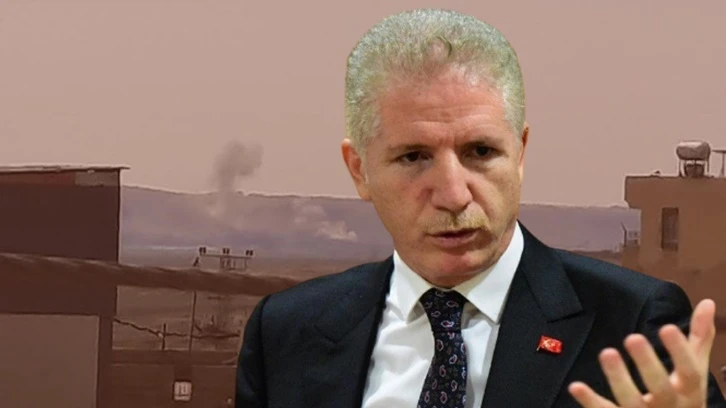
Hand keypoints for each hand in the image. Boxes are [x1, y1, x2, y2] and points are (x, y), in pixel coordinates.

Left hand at [568, 299, 716, 407]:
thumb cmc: (684, 397)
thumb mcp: (694, 371)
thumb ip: (699, 338)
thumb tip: (708, 302)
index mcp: (690, 391)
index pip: (689, 372)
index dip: (680, 351)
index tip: (667, 326)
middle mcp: (670, 406)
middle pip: (660, 388)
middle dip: (647, 364)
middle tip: (632, 337)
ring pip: (632, 402)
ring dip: (618, 379)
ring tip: (607, 352)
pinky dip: (590, 401)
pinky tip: (576, 386)